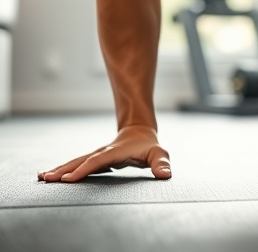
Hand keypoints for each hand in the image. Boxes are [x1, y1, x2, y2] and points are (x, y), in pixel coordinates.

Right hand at [37, 124, 170, 182]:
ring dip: (59, 169)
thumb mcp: (159, 153)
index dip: (84, 169)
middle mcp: (103, 152)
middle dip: (64, 169)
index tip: (68, 179)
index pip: (98, 161)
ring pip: (76, 161)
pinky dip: (63, 170)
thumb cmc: (149, 144)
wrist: (139, 130)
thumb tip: (165, 175)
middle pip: (81, 160)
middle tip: (45, 178)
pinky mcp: (94, 159)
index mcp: (116, 151)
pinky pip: (77, 165)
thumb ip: (162, 163)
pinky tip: (50, 177)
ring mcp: (97, 154)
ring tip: (41, 177)